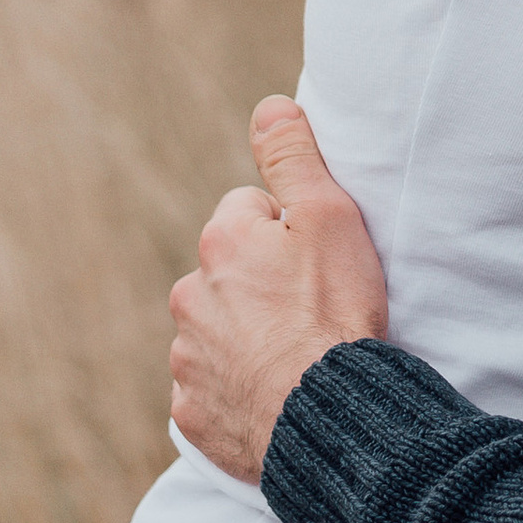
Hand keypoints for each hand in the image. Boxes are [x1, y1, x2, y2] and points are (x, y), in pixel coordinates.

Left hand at [168, 99, 389, 484]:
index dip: (290, 233)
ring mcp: (188, 360)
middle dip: (261, 286)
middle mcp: (190, 297)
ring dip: (249, 338)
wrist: (327, 416)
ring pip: (219, 332)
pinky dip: (240, 390)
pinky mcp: (193, 414)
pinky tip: (277, 394)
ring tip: (299, 356)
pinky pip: (214, 391)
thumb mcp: (329, 217)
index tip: (318, 262)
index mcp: (221, 243)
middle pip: (229, 275)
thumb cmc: (334, 312)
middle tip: (312, 310)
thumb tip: (268, 107)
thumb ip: (293, 157)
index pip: (250, 213)